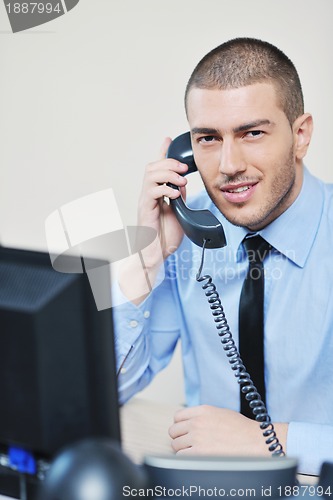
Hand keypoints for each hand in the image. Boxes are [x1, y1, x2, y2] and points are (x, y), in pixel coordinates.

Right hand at [138, 137, 187, 263]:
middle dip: (169, 162)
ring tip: (180, 181)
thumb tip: (182, 183)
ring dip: (168, 173)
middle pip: (153, 166)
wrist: (157, 254)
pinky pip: (152, 191)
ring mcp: (146, 201)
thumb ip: (178, 197)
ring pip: (150, 174)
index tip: (168, 139)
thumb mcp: (178, 213)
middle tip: (184, 169)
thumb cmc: (165, 237)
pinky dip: (165, 188)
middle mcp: (149, 195)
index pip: (158, 168)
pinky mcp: (145, 209)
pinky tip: (174, 194)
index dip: (163, 153)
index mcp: (157, 194)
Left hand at [169, 405, 287, 456]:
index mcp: (203, 410)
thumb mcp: (220, 413)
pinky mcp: (199, 453)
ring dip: (183, 450)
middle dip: (179, 438)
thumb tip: (190, 423)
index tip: (184, 431)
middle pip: (173, 431)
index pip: (177, 417)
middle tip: (188, 443)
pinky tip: (197, 459)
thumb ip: (203, 416)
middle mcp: (197, 422)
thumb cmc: (241, 429)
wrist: (254, 441)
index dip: (180, 425)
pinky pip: (181, 457)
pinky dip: (187, 459)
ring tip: (195, 452)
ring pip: (175, 445)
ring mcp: (197, 438)